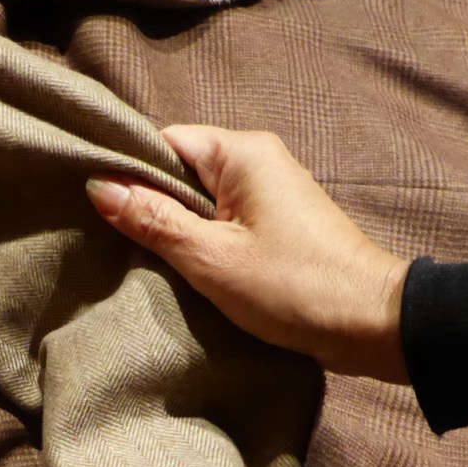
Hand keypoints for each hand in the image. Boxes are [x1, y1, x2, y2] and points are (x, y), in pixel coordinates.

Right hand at [87, 125, 410, 382]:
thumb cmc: (293, 286)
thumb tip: (100, 187)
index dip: (130, 172)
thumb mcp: (210, 257)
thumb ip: (153, 220)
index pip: (166, 143)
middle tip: (116, 241)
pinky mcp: (277, 225)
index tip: (99, 206)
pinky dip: (203, 243)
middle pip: (182, 170)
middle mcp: (259, 162)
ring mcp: (271, 194)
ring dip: (177, 229)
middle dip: (151, 204)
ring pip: (201, 200)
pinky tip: (185, 270)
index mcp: (243, 153)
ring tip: (147, 259)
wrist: (368, 323)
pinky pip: (224, 222)